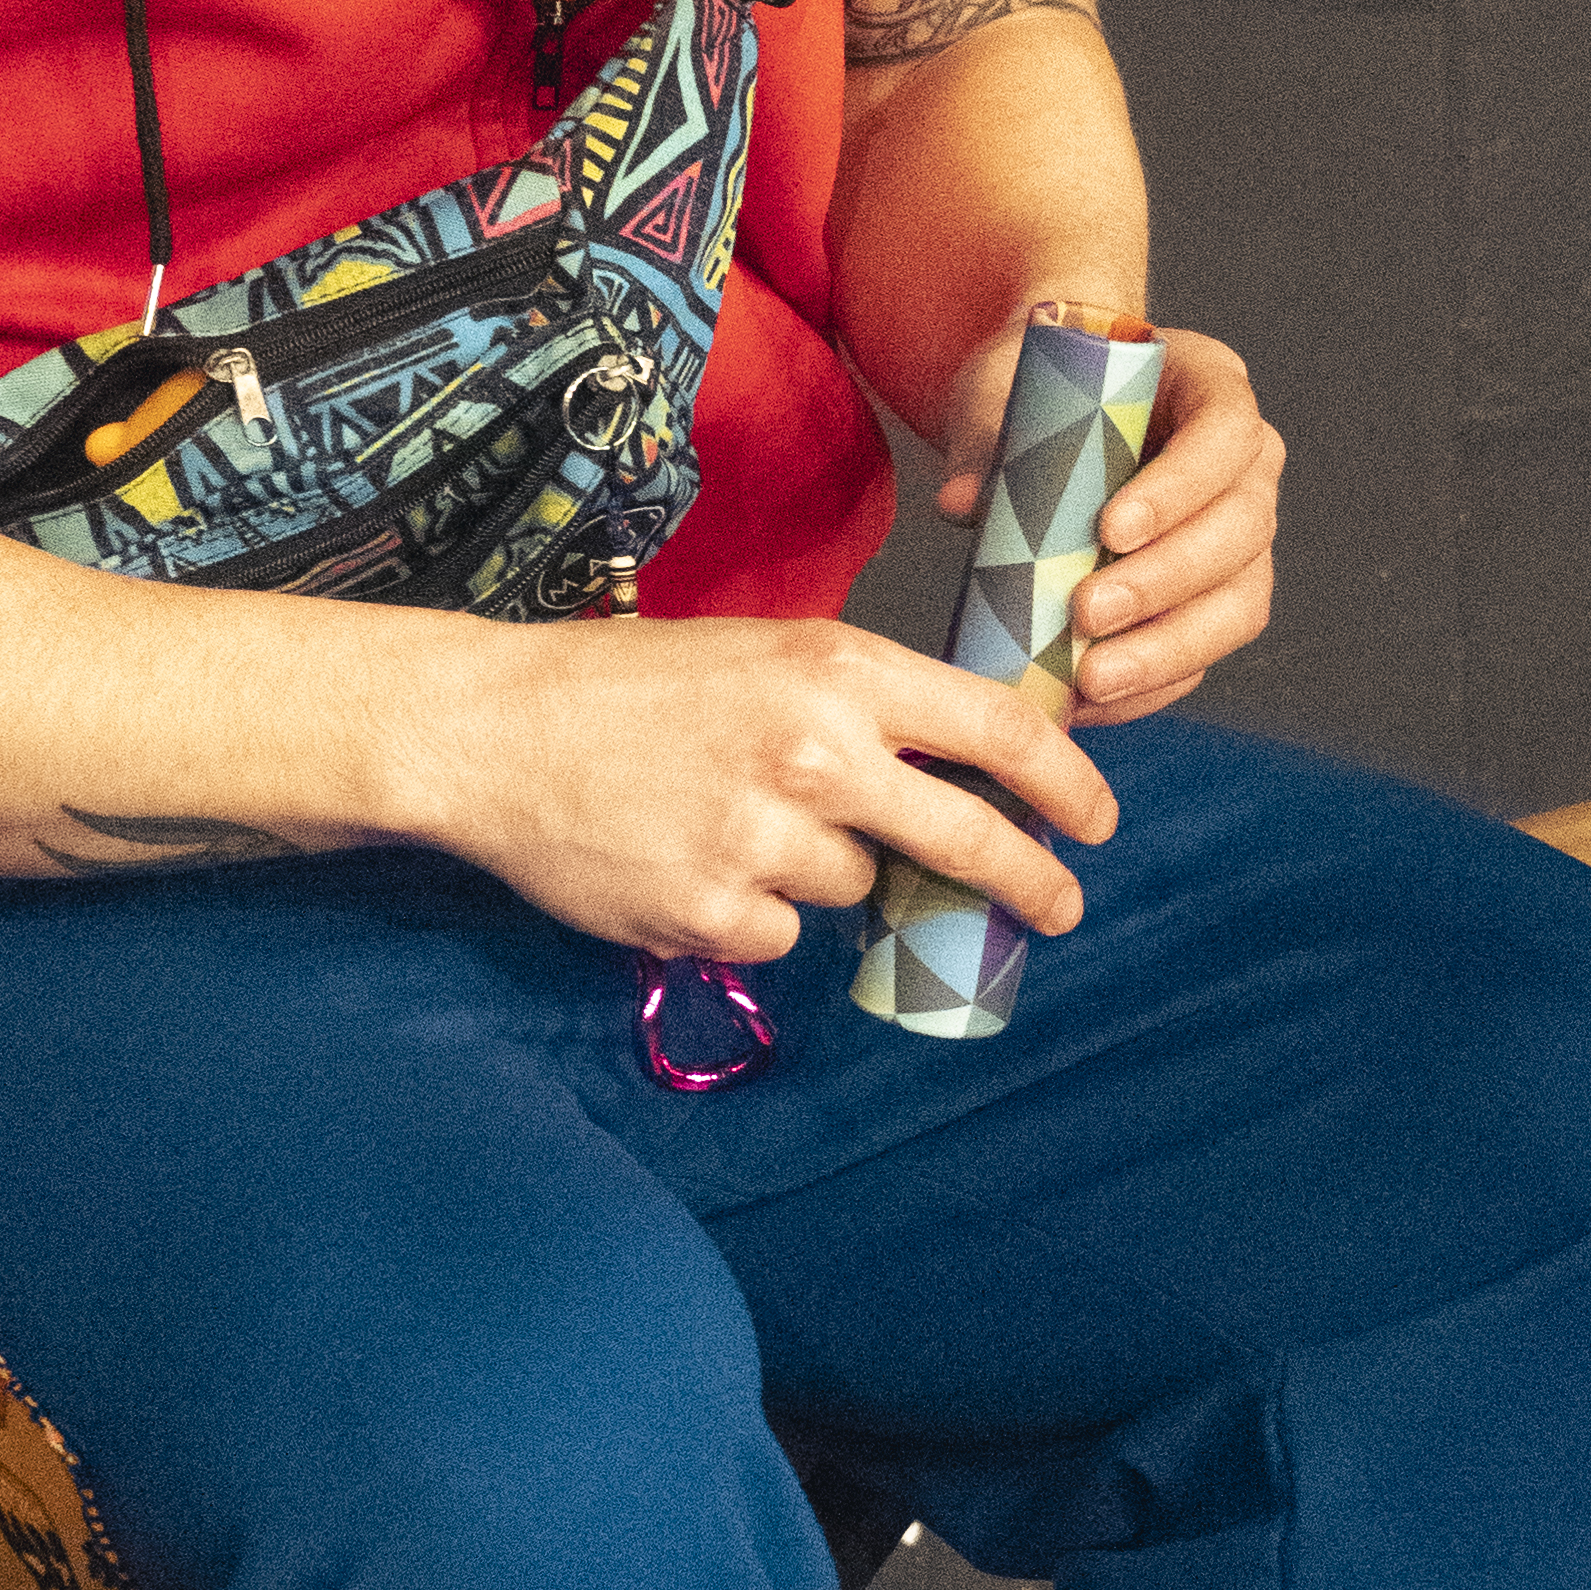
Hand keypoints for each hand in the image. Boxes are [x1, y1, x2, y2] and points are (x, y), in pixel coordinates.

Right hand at [396, 610, 1116, 962]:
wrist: (493, 731)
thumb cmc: (632, 685)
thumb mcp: (767, 655)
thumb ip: (867, 705)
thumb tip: (971, 768)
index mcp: (838, 670)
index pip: (999, 730)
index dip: (1067, 783)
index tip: (1097, 820)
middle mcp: (817, 754)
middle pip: (969, 838)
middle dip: (1030, 881)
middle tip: (1058, 906)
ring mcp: (765, 840)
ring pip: (857, 889)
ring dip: (826, 874)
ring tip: (734, 823)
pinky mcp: (713, 914)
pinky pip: (780, 934)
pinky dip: (752, 913)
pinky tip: (690, 862)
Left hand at [933, 317, 1280, 714]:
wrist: (1040, 423)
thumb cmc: (1036, 392)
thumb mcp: (1004, 390)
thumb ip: (985, 436)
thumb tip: (961, 502)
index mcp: (1210, 386)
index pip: (1227, 432)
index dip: (1181, 486)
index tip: (1110, 527)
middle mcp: (1244, 466)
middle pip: (1242, 529)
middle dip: (1165, 581)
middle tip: (1086, 612)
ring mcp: (1239, 540)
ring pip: (1239, 604)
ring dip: (1166, 648)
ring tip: (1090, 677)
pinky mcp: (1214, 603)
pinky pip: (1203, 654)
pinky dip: (1150, 684)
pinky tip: (1087, 698)